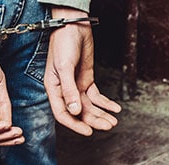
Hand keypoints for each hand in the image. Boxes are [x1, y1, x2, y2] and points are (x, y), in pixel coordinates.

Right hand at [44, 7, 120, 135]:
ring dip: (101, 114)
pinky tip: (115, 108)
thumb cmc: (63, 44)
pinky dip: (106, 103)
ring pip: (89, 106)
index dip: (75, 124)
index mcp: (54, 89)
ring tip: (113, 121)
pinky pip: (96, 96)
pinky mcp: (86, 80)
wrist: (74, 27)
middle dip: (94, 120)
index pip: (62, 113)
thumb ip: (68, 90)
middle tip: (108, 126)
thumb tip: (75, 111)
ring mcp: (76, 86)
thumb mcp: (64, 67)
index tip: (88, 132)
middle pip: (79, 112)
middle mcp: (64, 91)